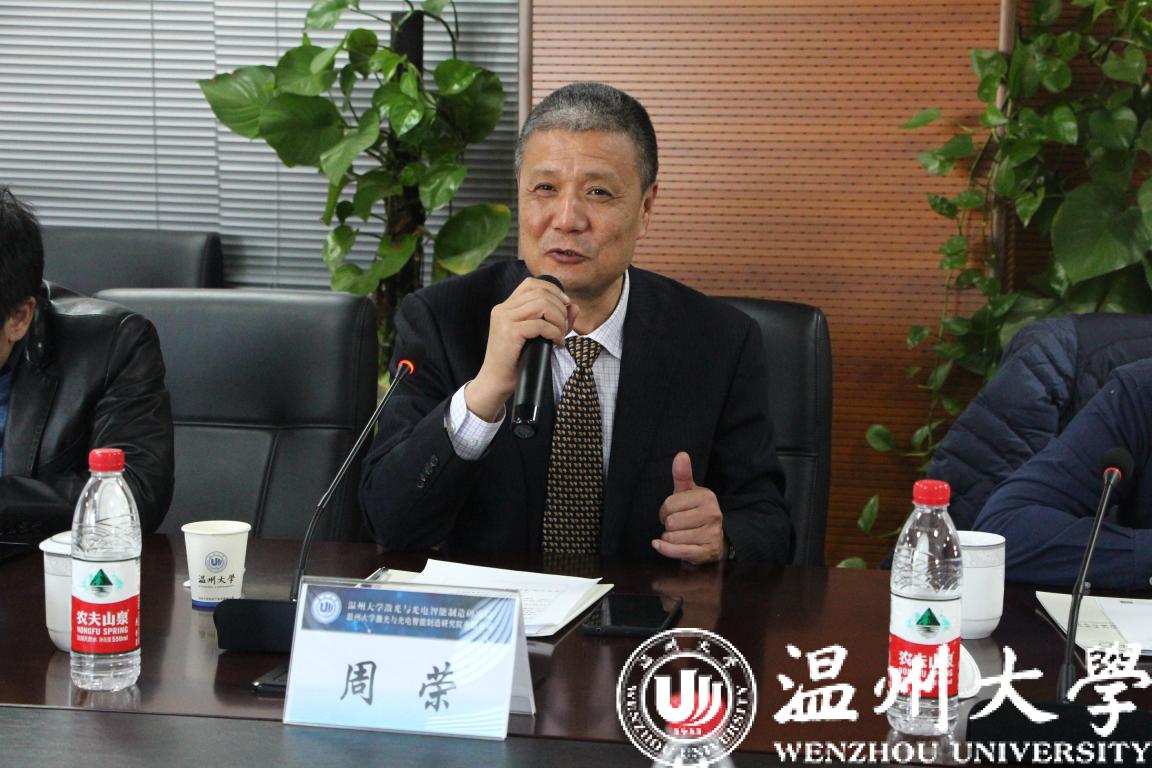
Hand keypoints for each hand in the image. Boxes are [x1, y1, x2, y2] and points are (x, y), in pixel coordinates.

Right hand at [465, 277, 577, 420]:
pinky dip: (554, 332)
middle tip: (564, 326)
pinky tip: (556, 342)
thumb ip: (556, 320)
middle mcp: (503, 309)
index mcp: (506, 307)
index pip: (531, 284)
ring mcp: (504, 320)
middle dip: (559, 307)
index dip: (552, 289)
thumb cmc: (517, 361)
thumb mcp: (538, 336)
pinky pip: (540, 324)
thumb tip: (574, 306)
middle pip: (540, 293)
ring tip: (560, 334)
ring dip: (558, 319)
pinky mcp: (510, 333)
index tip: (565, 304)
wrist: (496, 381)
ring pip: (542, 305)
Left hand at [652, 452, 725, 564]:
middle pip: (671, 522)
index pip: (670, 504)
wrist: (712, 538)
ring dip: (669, 538)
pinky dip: (665, 549)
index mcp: (707, 497)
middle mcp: (713, 515)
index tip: (672, 512)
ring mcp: (711, 534)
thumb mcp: (688, 493)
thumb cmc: (694, 512)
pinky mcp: (707, 552)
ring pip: (673, 537)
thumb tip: (681, 455)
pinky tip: (659, 545)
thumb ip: (682, 475)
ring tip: (678, 534)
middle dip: (667, 524)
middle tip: (675, 524)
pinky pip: (679, 551)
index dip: (665, 510)